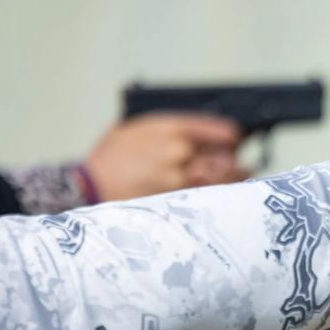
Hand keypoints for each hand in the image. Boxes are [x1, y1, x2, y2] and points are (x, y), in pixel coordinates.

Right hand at [84, 114, 248, 200]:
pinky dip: (217, 195)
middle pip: (223, 156)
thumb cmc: (111, 156)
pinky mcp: (174, 201)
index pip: (215, 129)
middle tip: (241, 163)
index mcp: (169, 128)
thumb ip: (167, 129)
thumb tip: (195, 135)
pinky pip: (205, 198)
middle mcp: (178, 151)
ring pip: (219, 179)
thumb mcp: (136, 127)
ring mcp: (177, 178)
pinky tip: (223, 195)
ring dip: (232, 179)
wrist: (89, 185)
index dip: (230, 136)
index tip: (235, 139)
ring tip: (239, 179)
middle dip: (234, 161)